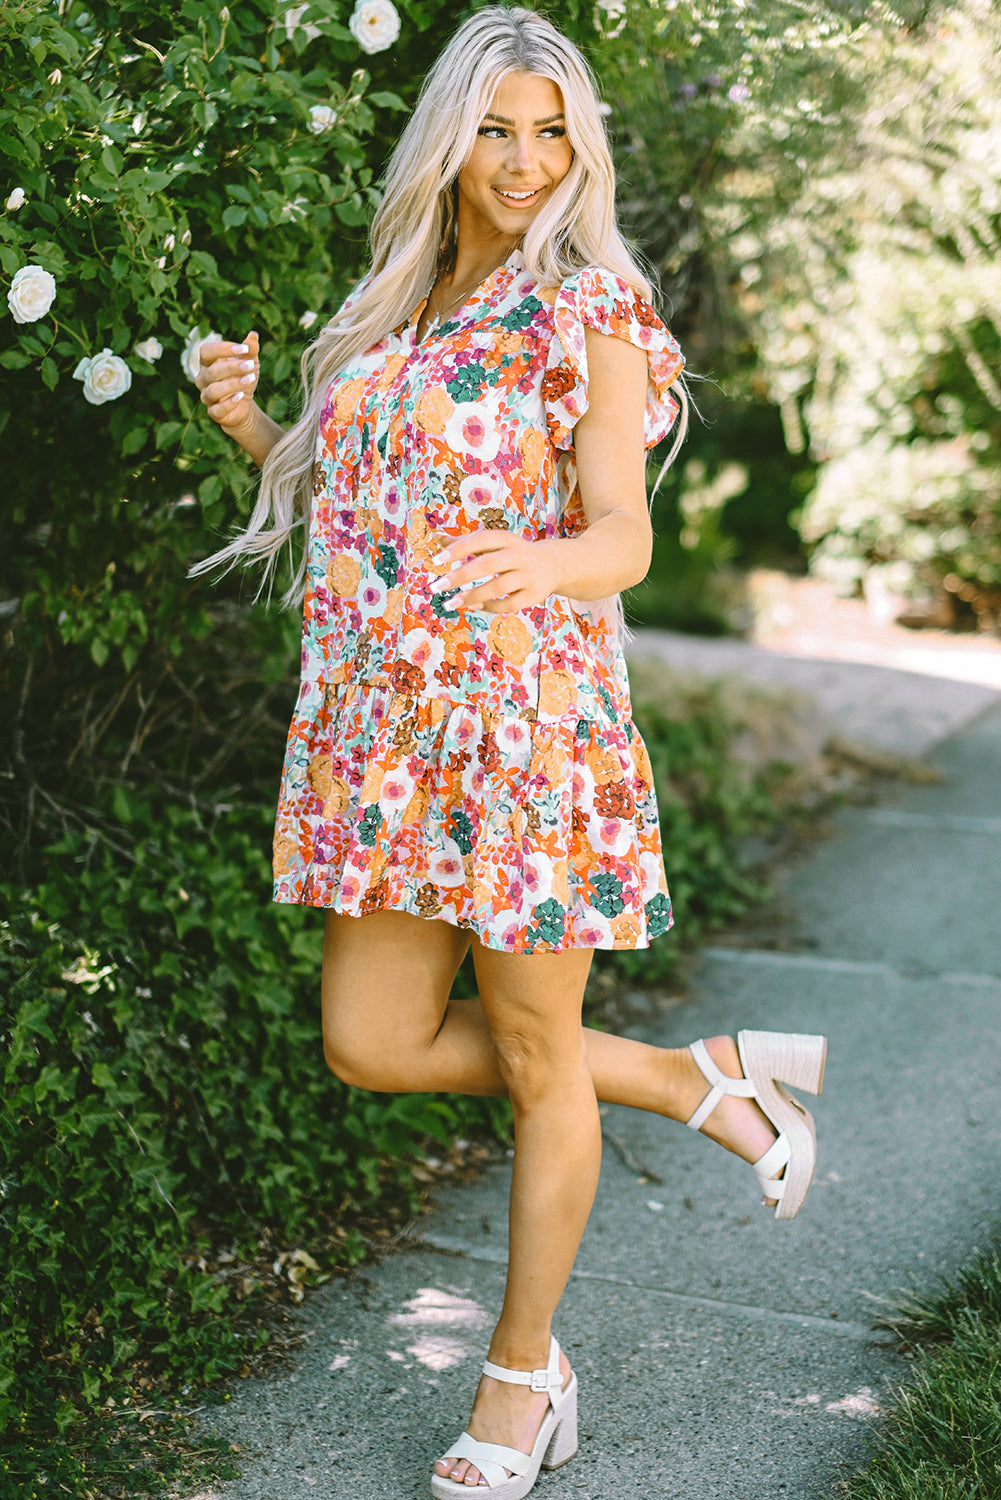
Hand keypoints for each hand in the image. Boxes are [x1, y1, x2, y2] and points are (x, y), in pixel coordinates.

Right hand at [196, 331, 259, 434]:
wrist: (244, 405)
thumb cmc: (243, 378)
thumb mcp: (250, 363)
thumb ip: (250, 350)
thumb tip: (253, 335)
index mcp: (208, 363)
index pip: (206, 351)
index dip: (223, 348)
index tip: (243, 348)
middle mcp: (203, 379)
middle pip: (212, 371)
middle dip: (232, 368)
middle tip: (250, 365)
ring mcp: (206, 396)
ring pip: (213, 390)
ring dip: (233, 384)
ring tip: (250, 379)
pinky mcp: (214, 413)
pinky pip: (216, 409)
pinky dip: (229, 403)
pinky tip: (241, 396)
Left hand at [428, 529, 564, 613]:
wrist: (554, 564)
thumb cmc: (513, 553)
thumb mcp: (494, 543)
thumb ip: (466, 542)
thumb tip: (436, 538)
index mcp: (507, 539)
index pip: (482, 540)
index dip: (459, 548)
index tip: (436, 559)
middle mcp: (519, 556)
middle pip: (488, 564)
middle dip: (461, 576)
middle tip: (437, 586)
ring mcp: (528, 576)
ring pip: (498, 587)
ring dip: (472, 596)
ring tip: (450, 603)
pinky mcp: (533, 595)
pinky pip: (509, 604)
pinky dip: (490, 607)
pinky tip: (473, 606)